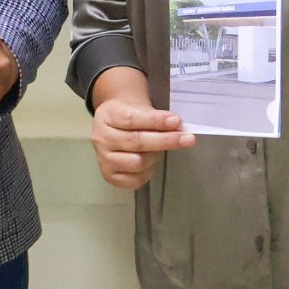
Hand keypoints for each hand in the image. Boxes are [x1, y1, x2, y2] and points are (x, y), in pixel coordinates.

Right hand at [89, 68, 193, 189]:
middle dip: (165, 140)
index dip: (155, 121)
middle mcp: (101, 137)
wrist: (115, 125)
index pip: (132, 119)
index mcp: (107, 115)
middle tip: (187, 138)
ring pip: (136, 162)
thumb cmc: (132, 115)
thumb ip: (156, 118)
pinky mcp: (109, 176)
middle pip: (135, 142)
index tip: (176, 121)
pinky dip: (148, 172)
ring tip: (163, 150)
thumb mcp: (140, 108)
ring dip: (156, 156)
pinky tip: (151, 163)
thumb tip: (179, 129)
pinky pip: (134, 180)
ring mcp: (103, 158)